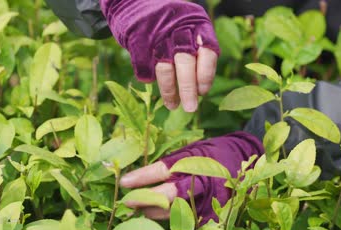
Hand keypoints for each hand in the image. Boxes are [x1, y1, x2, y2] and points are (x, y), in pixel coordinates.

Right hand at [100, 0, 219, 111]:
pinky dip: (147, 77)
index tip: (203, 92)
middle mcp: (179, 26)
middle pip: (186, 62)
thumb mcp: (187, 30)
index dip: (206, 75)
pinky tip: (150, 82)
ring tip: (172, 104)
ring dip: (169, 90)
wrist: (132, 2)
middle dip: (188, 89)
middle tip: (190, 108)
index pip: (208, 52)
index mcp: (197, 23)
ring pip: (165, 67)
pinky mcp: (137, 38)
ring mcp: (157, 32)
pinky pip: (144, 66)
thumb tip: (200, 90)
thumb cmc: (166, 24)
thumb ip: (196, 53)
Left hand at [119, 132, 263, 224]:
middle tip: (127, 201)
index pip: (162, 171)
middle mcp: (201, 182)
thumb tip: (143, 175)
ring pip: (174, 213)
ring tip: (139, 210)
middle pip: (167, 196)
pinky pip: (188, 222)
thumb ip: (172, 162)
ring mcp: (209, 200)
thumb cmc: (215, 153)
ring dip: (153, 212)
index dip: (141, 178)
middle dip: (144, 200)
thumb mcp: (194, 150)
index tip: (124, 182)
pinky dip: (171, 221)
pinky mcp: (215, 214)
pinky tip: (158, 219)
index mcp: (195, 161)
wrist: (248, 160)